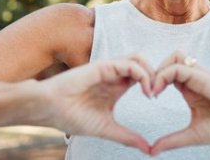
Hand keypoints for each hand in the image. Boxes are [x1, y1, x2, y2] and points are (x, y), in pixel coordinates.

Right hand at [30, 54, 154, 153]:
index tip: (157, 102)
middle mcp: (115, 75)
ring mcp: (109, 69)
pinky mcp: (103, 66)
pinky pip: (130, 64)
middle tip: (160, 94)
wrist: (49, 109)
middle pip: (144, 64)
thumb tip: (148, 150)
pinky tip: (145, 90)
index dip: (155, 85)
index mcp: (116, 87)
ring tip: (153, 91)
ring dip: (151, 72)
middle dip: (157, 76)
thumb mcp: (107, 129)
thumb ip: (128, 137)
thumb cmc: (72, 117)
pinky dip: (142, 74)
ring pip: (139, 59)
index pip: (143, 77)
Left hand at [149, 51, 209, 155]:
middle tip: (147, 91)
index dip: (154, 81)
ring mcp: (201, 76)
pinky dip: (165, 74)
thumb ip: (173, 140)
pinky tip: (158, 90)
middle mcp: (195, 79)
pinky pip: (180, 67)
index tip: (148, 97)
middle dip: (153, 71)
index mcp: (191, 89)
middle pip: (169, 60)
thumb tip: (151, 151)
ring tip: (152, 90)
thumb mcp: (193, 135)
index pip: (168, 73)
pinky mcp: (205, 77)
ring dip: (159, 69)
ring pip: (174, 57)